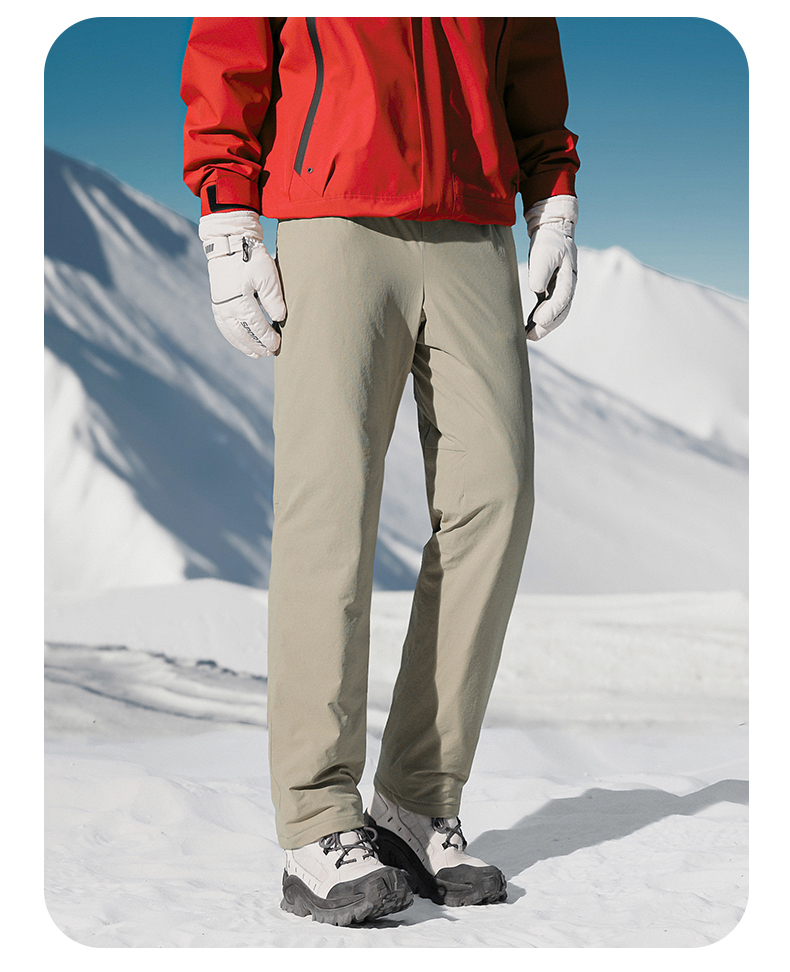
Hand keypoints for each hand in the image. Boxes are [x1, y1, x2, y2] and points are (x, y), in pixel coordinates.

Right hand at [198, 211, 285, 357]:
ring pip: (233, 333)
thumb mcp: (267, 274)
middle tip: (270, 353)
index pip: (257, 327)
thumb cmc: (251, 258)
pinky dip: (233, 338)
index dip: (268, 338)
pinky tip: (242, 343)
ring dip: (245, 345)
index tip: (278, 345)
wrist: (229, 243)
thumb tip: (279, 318)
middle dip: (258, 345)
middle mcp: (227, 308)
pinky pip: (224, 327)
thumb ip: (273, 298)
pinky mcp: (217, 303)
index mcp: (240, 301)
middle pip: (244, 334)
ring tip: (257, 354)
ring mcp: (220, 307)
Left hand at [525, 195, 577, 341]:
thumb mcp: (545, 251)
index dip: (551, 312)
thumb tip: (537, 289)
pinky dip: (538, 318)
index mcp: (568, 277)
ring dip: (543, 326)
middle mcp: (567, 286)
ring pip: (555, 313)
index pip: (562, 299)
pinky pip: (546, 308)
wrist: (552, 230)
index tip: (538, 321)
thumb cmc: (549, 241)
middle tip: (531, 337)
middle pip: (560, 311)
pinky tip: (527, 327)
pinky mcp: (550, 289)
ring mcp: (559, 289)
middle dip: (547, 326)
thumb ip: (542, 270)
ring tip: (528, 336)